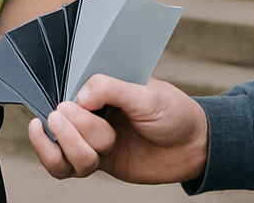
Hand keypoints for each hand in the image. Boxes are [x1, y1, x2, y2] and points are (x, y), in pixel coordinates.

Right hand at [28, 76, 208, 184]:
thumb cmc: (173, 112)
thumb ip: (110, 89)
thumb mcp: (145, 94)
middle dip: (74, 127)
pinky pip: (68, 167)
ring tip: (104, 141)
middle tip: (80, 121)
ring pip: (61, 147)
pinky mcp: (99, 161)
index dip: (59, 102)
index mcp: (100, 87)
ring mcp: (93, 137)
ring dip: (76, 146)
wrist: (194, 146)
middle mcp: (92, 111)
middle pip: (60, 122)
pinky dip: (64, 162)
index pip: (64, 91)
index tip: (60, 108)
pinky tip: (76, 155)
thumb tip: (78, 96)